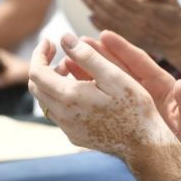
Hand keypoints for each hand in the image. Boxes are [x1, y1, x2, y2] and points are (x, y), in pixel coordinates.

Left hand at [28, 31, 180, 163]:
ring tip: (73, 68)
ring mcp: (68, 128)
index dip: (39, 53)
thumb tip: (65, 38)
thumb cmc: (134, 106)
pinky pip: (58, 112)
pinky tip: (82, 89)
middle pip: (36, 87)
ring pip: (46, 100)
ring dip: (53, 81)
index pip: (37, 72)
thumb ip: (87, 56)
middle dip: (44, 65)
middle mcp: (63, 115)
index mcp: (70, 97)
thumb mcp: (113, 75)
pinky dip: (61, 95)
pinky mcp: (75, 135)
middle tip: (61, 52)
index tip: (50, 41)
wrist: (143, 142)